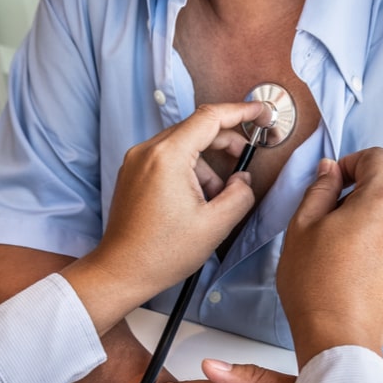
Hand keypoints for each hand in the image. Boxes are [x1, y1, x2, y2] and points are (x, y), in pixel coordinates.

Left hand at [62, 101, 265, 333]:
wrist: (121, 271)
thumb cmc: (161, 253)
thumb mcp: (215, 225)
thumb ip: (240, 195)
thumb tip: (243, 180)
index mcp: (168, 157)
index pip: (210, 117)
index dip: (240, 111)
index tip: (260, 112)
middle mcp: (147, 151)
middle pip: (196, 129)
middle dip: (226, 143)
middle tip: (245, 161)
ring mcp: (136, 161)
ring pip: (183, 145)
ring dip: (207, 164)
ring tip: (215, 199)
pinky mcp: (132, 173)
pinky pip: (167, 159)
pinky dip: (188, 170)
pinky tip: (197, 199)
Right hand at [278, 149, 382, 367]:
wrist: (338, 339)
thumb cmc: (315, 283)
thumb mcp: (302, 227)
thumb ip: (320, 189)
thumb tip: (330, 170)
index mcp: (381, 201)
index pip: (376, 159)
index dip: (352, 164)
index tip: (334, 183)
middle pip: (382, 198)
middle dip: (356, 206)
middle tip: (326, 234)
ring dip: (369, 235)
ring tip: (341, 264)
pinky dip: (380, 260)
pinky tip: (356, 281)